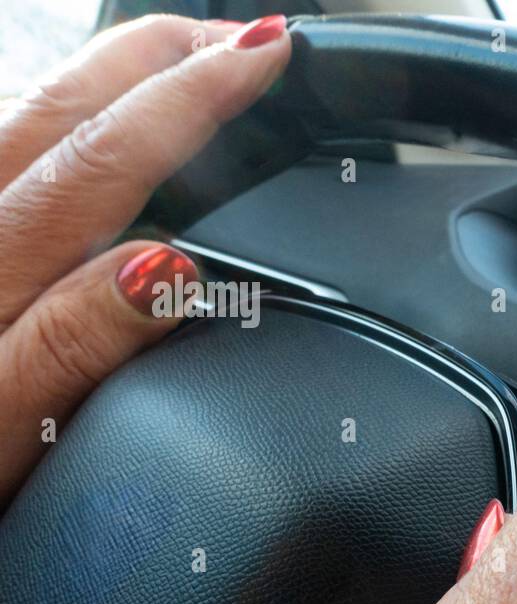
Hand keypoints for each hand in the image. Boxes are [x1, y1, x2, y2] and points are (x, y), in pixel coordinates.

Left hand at [0, 14, 289, 505]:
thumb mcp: (6, 433)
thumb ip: (78, 345)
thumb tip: (170, 266)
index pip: (110, 152)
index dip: (198, 94)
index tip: (272, 53)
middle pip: (68, 97)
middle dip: (167, 52)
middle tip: (253, 39)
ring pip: (36, 105)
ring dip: (126, 71)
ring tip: (197, 63)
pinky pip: (15, 143)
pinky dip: (79, 117)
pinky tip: (108, 129)